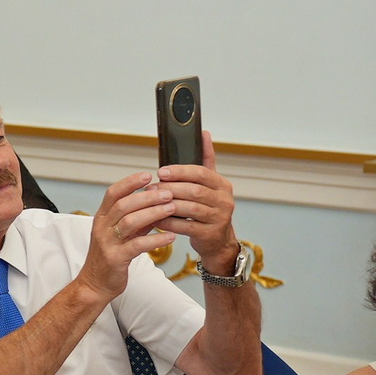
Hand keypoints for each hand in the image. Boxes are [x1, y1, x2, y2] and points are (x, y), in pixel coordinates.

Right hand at [76, 168, 179, 301]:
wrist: (94, 284)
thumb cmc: (109, 257)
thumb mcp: (121, 233)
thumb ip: (136, 218)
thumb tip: (156, 200)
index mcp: (102, 217)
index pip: (113, 193)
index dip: (130, 182)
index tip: (149, 175)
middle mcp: (102, 227)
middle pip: (124, 204)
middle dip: (147, 196)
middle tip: (168, 192)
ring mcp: (107, 243)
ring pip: (130, 222)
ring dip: (153, 213)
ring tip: (171, 209)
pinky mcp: (116, 259)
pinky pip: (137, 246)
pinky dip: (155, 240)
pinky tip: (170, 237)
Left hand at [157, 131, 239, 274]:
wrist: (217, 241)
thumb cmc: (209, 208)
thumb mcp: (211, 184)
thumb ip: (206, 160)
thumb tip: (204, 133)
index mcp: (223, 185)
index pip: (202, 173)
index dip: (180, 171)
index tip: (161, 171)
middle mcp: (224, 201)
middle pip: (194, 191)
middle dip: (170, 188)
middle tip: (151, 188)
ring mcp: (218, 219)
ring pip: (190, 209)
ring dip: (167, 204)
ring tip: (150, 202)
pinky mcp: (209, 234)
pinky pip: (185, 227)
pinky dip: (169, 222)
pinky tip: (156, 219)